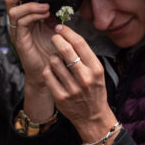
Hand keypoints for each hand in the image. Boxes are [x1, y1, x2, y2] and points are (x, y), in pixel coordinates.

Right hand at [6, 0, 59, 87]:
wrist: (52, 72)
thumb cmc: (53, 51)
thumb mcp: (55, 28)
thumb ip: (53, 16)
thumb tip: (59, 1)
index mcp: (26, 18)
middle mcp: (18, 23)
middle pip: (10, 0)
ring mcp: (17, 32)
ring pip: (13, 11)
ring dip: (31, 5)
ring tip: (46, 7)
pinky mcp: (20, 41)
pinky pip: (20, 23)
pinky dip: (32, 15)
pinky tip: (44, 15)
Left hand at [46, 24, 115, 142]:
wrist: (93, 117)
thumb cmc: (94, 91)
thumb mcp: (97, 72)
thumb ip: (85, 56)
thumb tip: (69, 35)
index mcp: (96, 69)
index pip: (80, 43)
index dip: (67, 32)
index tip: (60, 27)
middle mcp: (85, 78)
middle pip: (65, 50)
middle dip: (56, 40)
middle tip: (53, 38)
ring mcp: (72, 89)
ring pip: (53, 61)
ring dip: (52, 57)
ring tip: (56, 60)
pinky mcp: (60, 97)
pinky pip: (47, 75)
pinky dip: (47, 70)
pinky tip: (52, 71)